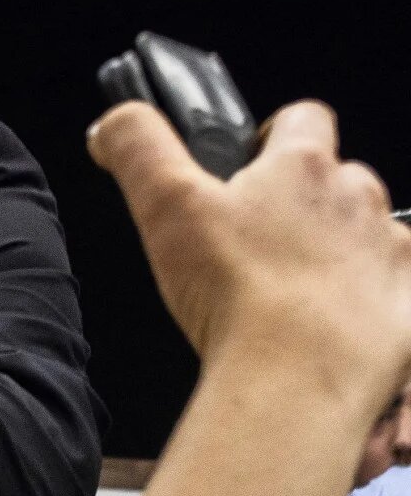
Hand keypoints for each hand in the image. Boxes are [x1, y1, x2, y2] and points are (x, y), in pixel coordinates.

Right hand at [90, 100, 410, 401]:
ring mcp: (391, 253)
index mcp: (302, 168)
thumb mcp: (164, 205)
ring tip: (291, 293)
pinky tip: (332, 325)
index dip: (273, 136)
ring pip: (368, 236)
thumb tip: (115, 123)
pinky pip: (396, 290)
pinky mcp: (408, 304)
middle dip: (303, 204)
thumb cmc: (238, 293)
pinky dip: (371, 302)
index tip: (249, 168)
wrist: (299, 377)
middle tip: (257, 245)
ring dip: (338, 253)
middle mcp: (358, 200)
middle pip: (338, 180)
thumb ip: (138, 147)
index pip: (302, 118)